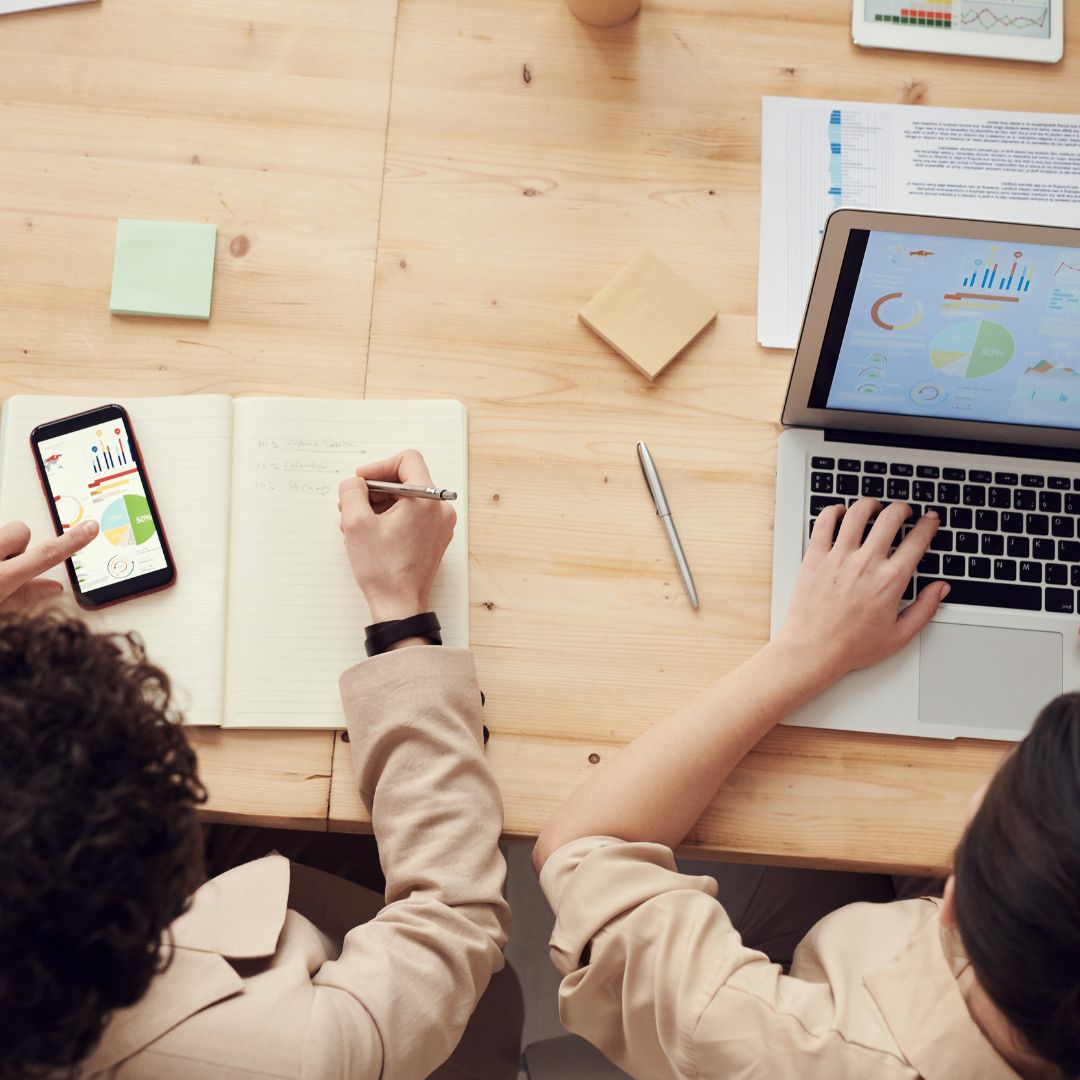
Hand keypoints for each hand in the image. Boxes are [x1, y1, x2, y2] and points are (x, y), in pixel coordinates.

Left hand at [0, 519, 98, 607]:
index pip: (47, 555)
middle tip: (5, 564)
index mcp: (1, 577)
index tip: (91, 528)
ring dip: (1, 546)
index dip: (73, 541)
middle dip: (18, 544)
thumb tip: (55, 588)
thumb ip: (23, 596)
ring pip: (2, 532)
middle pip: (20, 531)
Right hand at [338, 450, 455, 621]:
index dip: (379, 467)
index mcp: (427, 500)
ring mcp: (440, 525)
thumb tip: (354, 483)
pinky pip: (412, 516)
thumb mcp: (356, 523)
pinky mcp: (434, 538)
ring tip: (354, 523)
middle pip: (406, 480)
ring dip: (378, 505)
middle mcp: (440, 510)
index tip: (360, 482)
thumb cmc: (382, 570)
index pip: (407, 460)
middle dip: (374, 489)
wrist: (399, 606)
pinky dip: (390, 518)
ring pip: (406, 499)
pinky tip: (369, 534)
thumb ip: (352, 491)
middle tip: (351, 504)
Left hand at [772, 498, 949, 687]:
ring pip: (857, 513)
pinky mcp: (814, 557)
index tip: (929, 519)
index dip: (928, 525)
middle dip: (902, 508)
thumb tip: (941, 588)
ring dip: (870, 504)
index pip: (917, 540)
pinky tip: (840, 512)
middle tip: (903, 511)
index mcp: (890, 580)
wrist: (813, 650)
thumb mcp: (899, 635)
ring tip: (874, 507)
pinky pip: (824, 522)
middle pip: (890, 518)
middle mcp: (866, 563)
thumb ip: (925, 609)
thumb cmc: (852, 646)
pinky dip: (833, 511)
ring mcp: (838, 557)